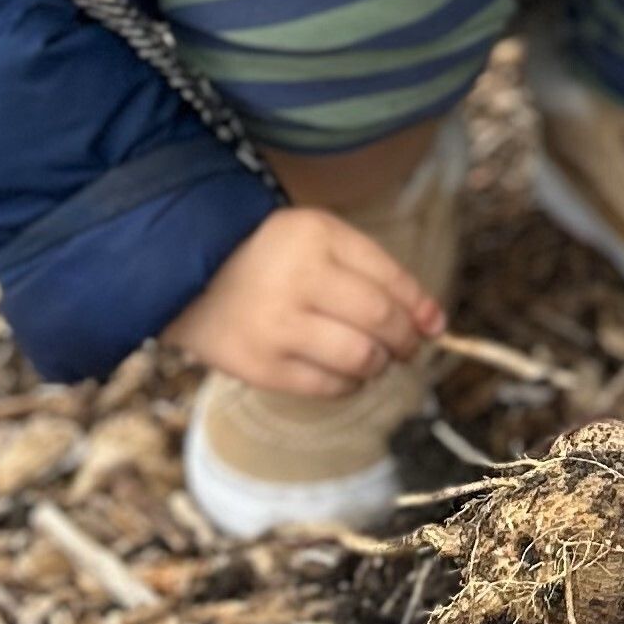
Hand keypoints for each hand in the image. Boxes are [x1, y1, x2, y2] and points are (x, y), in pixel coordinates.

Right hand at [162, 204, 444, 399]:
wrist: (190, 277)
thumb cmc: (272, 256)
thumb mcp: (321, 238)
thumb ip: (378, 272)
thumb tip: (434, 324)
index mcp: (316, 236)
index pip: (390, 279)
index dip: (420, 307)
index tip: (434, 324)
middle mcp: (297, 279)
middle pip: (380, 321)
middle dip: (405, 340)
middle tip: (406, 347)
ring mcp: (276, 326)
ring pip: (360, 359)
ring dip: (379, 364)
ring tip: (373, 358)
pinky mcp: (259, 367)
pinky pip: (327, 387)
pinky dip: (349, 383)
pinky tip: (344, 371)